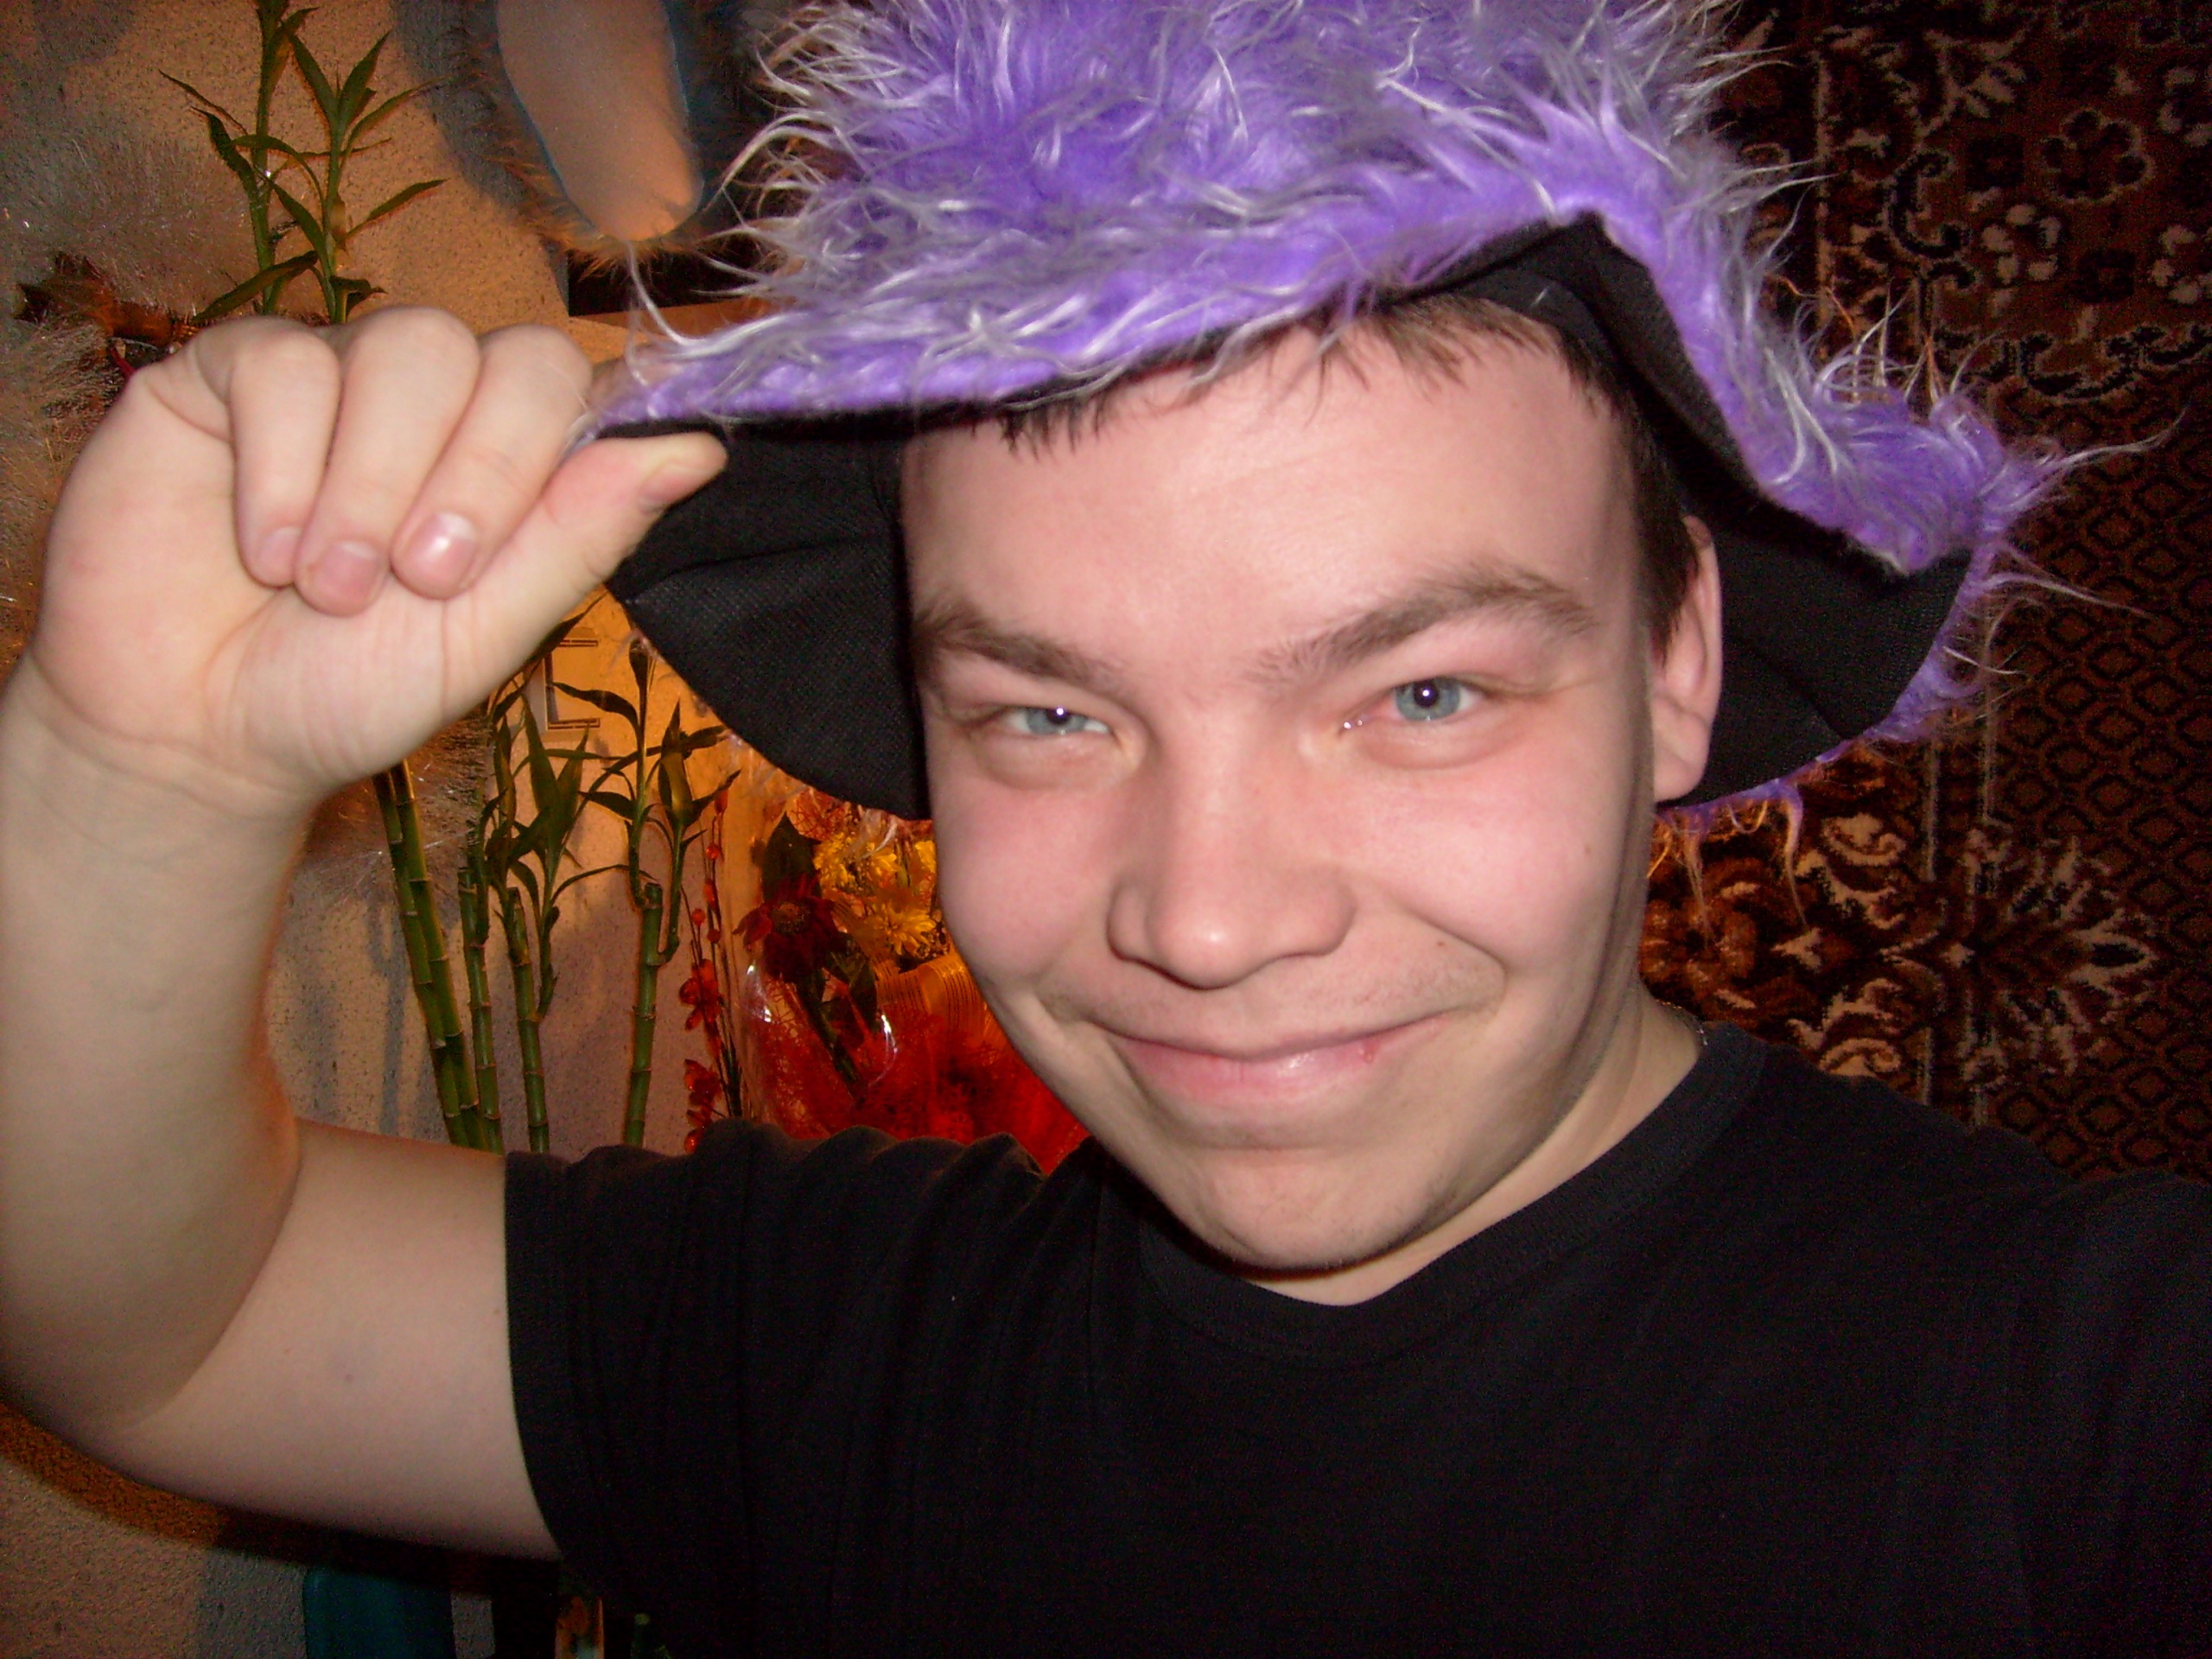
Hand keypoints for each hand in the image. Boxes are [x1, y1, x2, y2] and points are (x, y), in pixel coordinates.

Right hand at [17, 307, 723, 819]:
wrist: (194, 731)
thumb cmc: (346, 688)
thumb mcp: (483, 631)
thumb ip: (581, 534)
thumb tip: (699, 447)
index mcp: (508, 456)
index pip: (575, 385)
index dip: (554, 448)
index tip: (511, 545)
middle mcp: (434, 399)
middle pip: (501, 355)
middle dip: (474, 476)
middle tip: (421, 580)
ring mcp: (334, 372)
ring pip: (402, 348)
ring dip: (372, 483)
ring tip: (329, 586)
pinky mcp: (231, 371)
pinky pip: (281, 363)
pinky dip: (280, 468)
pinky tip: (260, 551)